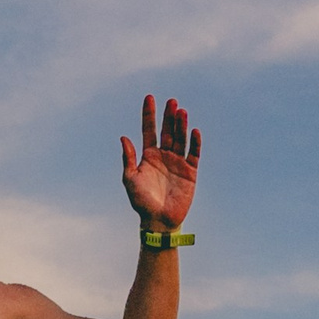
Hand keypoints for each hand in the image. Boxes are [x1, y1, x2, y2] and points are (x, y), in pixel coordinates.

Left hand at [119, 94, 199, 230]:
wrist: (159, 220)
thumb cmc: (142, 202)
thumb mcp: (130, 179)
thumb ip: (128, 159)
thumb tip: (123, 137)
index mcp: (148, 156)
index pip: (149, 130)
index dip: (148, 114)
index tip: (149, 98)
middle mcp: (164, 155)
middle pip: (167, 131)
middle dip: (169, 116)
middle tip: (172, 101)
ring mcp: (177, 162)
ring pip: (180, 138)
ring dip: (181, 125)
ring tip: (182, 111)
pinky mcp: (190, 171)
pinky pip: (194, 153)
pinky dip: (195, 143)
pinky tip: (194, 131)